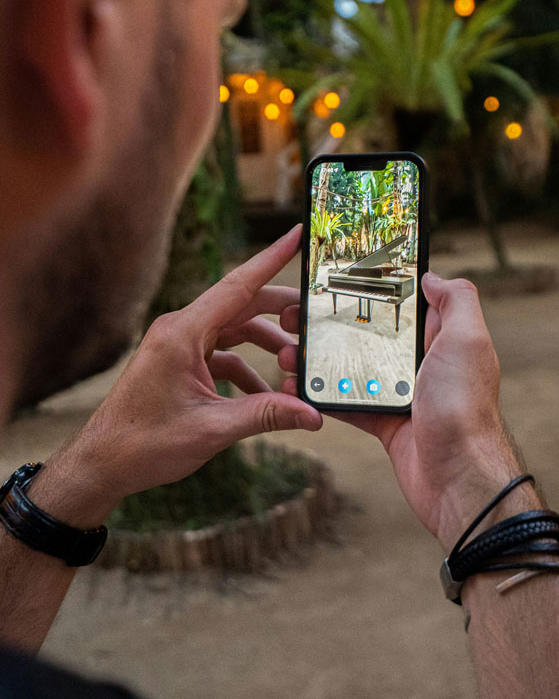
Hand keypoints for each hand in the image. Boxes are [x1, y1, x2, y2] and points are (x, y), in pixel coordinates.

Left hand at [41, 225, 322, 524]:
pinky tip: (265, 394)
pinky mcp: (178, 363)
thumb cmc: (144, 443)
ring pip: (233, 330)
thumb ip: (266, 415)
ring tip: (295, 362)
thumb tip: (312, 415)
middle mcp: (180, 330)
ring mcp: (178, 346)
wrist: (102, 464)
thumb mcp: (213, 429)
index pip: (237, 285)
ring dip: (265, 343)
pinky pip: (221, 353)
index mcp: (183, 333)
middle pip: (241, 305)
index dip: (271, 258)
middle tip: (316, 313)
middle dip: (280, 309)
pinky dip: (246, 368)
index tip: (296, 234)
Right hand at [278, 273, 536, 550]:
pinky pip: (347, 404)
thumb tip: (433, 276)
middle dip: (332, 323)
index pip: (404, 302)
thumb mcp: (468, 341)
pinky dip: (321, 398)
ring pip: (352, 367)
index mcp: (441, 338)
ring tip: (286, 352)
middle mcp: (422, 363)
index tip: (337, 275)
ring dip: (318, 360)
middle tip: (295, 315)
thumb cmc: (465, 408)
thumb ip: (456, 301)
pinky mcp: (386, 424)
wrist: (459, 479)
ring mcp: (401, 394)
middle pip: (369, 333)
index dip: (372, 287)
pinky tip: (296, 388)